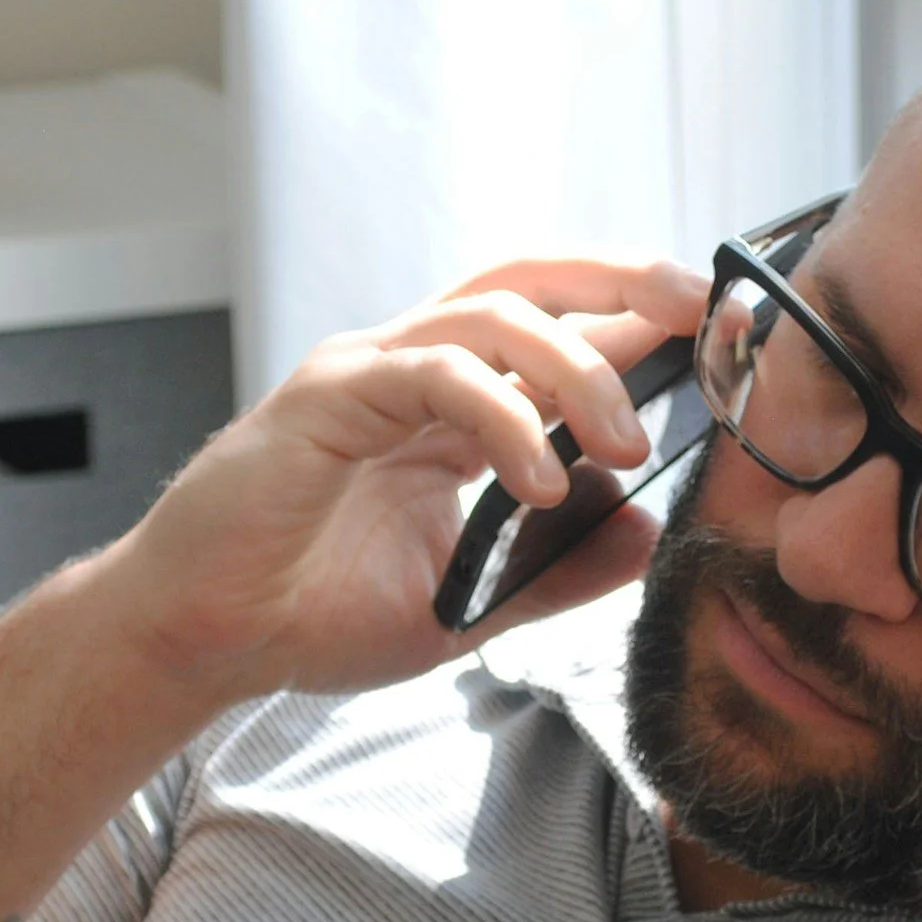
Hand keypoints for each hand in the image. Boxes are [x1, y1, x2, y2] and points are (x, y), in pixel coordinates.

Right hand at [102, 257, 708, 700]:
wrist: (204, 640)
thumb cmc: (313, 611)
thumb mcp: (468, 603)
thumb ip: (554, 570)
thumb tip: (645, 534)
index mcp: (450, 406)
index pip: (555, 328)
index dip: (636, 318)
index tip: (718, 338)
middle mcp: (413, 370)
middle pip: (531, 282)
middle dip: (623, 281)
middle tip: (699, 316)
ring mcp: (368, 373)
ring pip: (491, 318)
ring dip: (575, 369)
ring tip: (626, 442)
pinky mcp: (326, 397)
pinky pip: (432, 375)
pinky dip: (500, 416)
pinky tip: (539, 477)